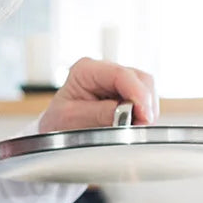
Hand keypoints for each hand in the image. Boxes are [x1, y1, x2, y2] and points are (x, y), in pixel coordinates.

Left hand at [37, 57, 157, 133]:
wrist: (55, 131)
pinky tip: (134, 124)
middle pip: (139, 79)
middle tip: (140, 126)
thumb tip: (127, 113)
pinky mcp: (125, 93)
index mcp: (85, 70)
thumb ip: (99, 114)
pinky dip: (144, 113)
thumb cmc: (57, 122)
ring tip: (133, 127)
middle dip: (144, 104)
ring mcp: (116, 81)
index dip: (137, 93)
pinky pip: (145, 99)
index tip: (143, 115)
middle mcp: (103, 70)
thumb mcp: (71, 119)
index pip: (120, 74)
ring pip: (146, 89)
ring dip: (146, 110)